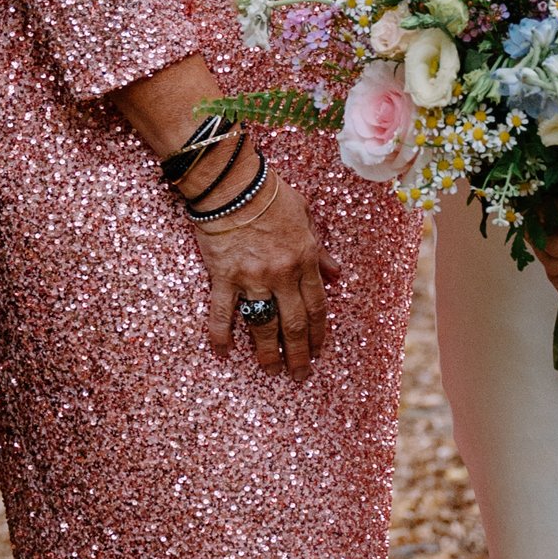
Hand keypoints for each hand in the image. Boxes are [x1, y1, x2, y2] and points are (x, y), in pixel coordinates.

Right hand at [191, 170, 339, 378]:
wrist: (233, 183)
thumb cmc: (271, 193)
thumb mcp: (305, 217)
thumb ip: (319, 250)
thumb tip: (336, 274)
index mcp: (304, 260)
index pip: (317, 306)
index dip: (319, 333)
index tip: (318, 350)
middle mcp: (282, 275)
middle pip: (294, 324)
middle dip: (299, 353)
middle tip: (300, 374)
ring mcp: (252, 279)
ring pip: (264, 326)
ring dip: (268, 352)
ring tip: (270, 370)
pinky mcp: (224, 277)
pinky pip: (222, 313)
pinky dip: (221, 335)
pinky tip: (222, 353)